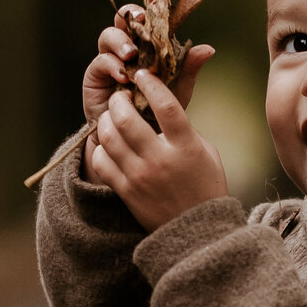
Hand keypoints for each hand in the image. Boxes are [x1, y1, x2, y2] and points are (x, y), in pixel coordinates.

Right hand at [81, 0, 214, 176]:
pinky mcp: (96, 76)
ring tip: (131, 53)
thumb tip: (209, 48)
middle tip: (139, 17)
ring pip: (108, 35)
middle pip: (123, 18)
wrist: (136, 141)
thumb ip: (189, 68)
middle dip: (130, 13)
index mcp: (148, 45)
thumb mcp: (178, 90)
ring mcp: (110, 59)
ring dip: (120, 40)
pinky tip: (123, 76)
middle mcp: (128, 47)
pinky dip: (111, 65)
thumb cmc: (158, 113)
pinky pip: (100, 62)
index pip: (149, 17)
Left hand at [88, 66, 227, 229]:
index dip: (151, 83)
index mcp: (186, 146)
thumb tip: (160, 103)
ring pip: (108, 137)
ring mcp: (140, 176)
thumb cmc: (205, 186)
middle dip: (119, 100)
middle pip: (126, 118)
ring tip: (112, 118)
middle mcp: (160, 160)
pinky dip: (102, 148)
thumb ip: (184, 128)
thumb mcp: (205, 151)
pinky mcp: (125, 191)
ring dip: (107, 120)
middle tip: (122, 97)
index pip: (165, 104)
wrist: (197, 232)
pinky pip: (102, 161)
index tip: (143, 74)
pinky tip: (110, 144)